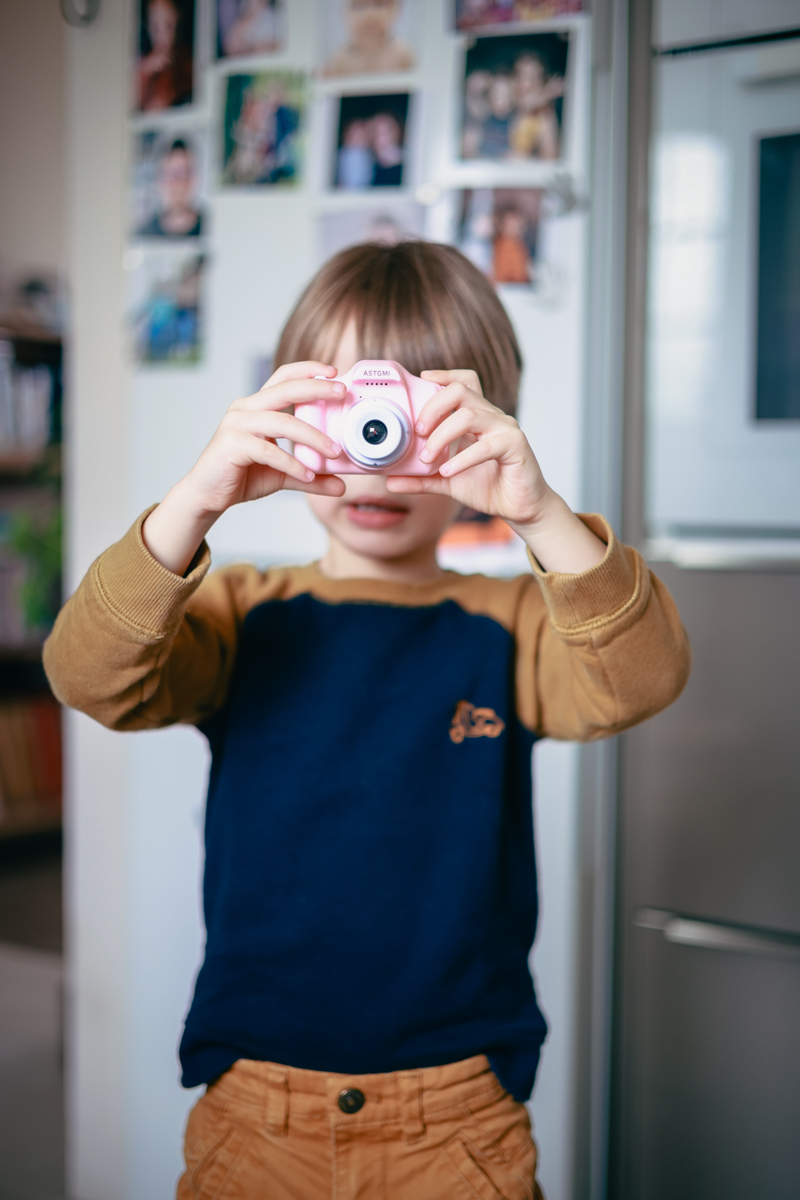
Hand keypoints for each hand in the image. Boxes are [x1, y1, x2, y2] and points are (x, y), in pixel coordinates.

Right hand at [143, 362, 345, 574]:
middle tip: (341, 392)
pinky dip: (291, 463)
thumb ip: (310, 476)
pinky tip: (308, 475)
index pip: (283, 377)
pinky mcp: (232, 445)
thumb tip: (341, 485)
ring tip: (334, 452)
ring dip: (312, 437)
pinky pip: (269, 451)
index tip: (333, 371)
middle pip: (285, 389)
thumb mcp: (282, 475)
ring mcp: (236, 424)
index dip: (307, 369)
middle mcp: (245, 409)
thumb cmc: (240, 476)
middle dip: (316, 387)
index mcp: (256, 406)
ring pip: (283, 422)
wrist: (207, 495)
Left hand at [387, 369, 547, 526]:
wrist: (520, 508)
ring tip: (428, 458)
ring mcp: (505, 429)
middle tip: (417, 432)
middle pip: (461, 391)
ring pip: (469, 415)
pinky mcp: (516, 446)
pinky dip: (463, 458)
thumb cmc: (489, 487)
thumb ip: (421, 478)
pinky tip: (448, 470)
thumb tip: (391, 480)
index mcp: (477, 417)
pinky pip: (486, 445)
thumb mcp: (447, 481)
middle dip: (433, 407)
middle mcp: (491, 417)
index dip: (444, 375)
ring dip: (441, 436)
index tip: (422, 379)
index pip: (463, 382)